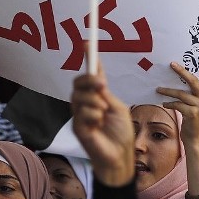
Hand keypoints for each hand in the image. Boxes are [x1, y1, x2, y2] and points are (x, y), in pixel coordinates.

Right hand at [71, 64, 134, 186]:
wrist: (120, 154)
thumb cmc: (121, 132)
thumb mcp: (118, 107)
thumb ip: (105, 94)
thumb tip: (97, 78)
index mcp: (98, 96)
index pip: (91, 75)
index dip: (89, 59)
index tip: (88, 44)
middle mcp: (86, 103)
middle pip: (79, 83)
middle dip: (90, 81)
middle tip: (102, 85)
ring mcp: (79, 114)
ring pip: (79, 97)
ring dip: (94, 103)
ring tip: (103, 113)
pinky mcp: (77, 126)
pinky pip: (81, 113)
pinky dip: (93, 116)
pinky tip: (98, 125)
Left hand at [157, 53, 198, 195]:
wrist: (196, 138)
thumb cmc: (193, 119)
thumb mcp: (197, 105)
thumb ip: (192, 93)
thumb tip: (177, 79)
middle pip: (194, 81)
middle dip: (182, 71)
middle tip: (171, 64)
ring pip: (181, 93)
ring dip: (168, 91)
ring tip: (158, 89)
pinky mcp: (193, 114)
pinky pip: (177, 104)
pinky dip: (169, 103)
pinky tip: (164, 103)